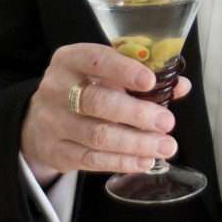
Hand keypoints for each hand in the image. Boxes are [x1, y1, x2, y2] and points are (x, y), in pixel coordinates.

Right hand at [20, 42, 191, 184]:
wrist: (41, 119)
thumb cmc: (85, 88)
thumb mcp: (106, 74)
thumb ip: (142, 76)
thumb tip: (180, 86)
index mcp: (70, 60)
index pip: (96, 60)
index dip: (124, 71)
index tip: (151, 81)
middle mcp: (56, 89)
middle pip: (98, 102)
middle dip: (136, 114)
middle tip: (167, 122)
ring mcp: (54, 122)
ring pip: (97, 135)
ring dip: (136, 143)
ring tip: (166, 145)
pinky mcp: (56, 152)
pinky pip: (92, 160)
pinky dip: (123, 161)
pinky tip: (145, 160)